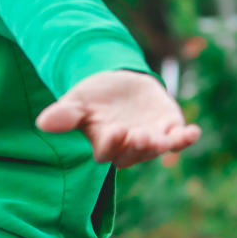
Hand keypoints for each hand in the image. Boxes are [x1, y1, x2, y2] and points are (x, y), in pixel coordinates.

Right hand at [34, 68, 201, 167]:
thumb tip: (42, 122)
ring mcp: (151, 140)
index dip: (112, 143)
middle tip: (140, 135)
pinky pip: (179, 139)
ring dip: (162, 144)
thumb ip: (65, 114)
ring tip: (166, 138)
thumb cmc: (93, 98)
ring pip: (156, 149)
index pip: (107, 151)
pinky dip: (186, 138)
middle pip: (134, 154)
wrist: (120, 84)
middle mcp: (129, 148)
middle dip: (138, 145)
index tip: (115, 130)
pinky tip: (194, 132)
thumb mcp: (77, 101)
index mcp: (104, 145)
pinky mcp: (170, 129)